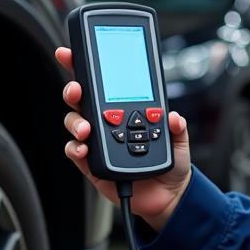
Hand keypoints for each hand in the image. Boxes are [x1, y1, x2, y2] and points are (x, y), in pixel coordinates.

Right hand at [55, 46, 191, 232]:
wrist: (168, 196)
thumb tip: (173, 117)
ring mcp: (97, 142)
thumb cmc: (170, 163)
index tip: (69, 53)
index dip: (83, 67)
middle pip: (81, 100)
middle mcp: (106, 122)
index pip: (101, 84)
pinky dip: (76, 148)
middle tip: (76, 90)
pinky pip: (75, 152)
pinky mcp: (92, 164)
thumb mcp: (179, 141)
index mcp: (123, 109)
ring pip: (74, 123)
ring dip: (75, 122)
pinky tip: (83, 148)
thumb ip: (177, 127)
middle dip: (73, 90)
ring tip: (86, 129)